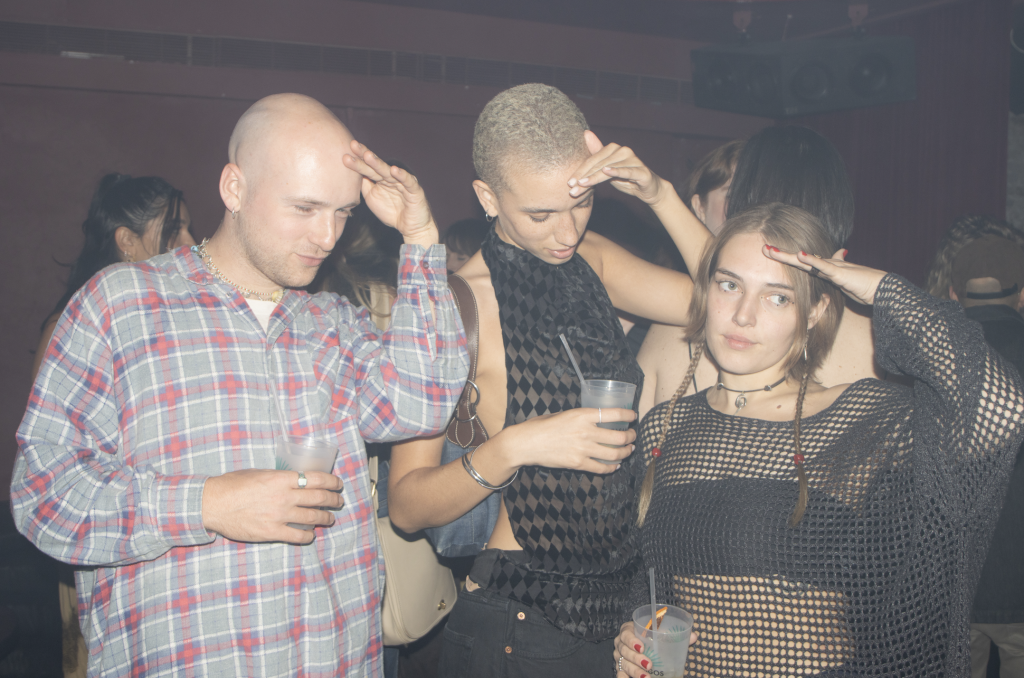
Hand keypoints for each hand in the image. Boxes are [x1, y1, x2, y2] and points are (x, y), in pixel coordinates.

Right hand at [202, 470, 343, 544]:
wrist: (213, 504)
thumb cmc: (232, 486)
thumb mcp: (258, 473)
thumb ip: (277, 477)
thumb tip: (292, 480)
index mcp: (281, 479)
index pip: (316, 479)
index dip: (331, 481)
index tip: (338, 484)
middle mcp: (284, 497)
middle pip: (319, 498)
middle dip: (333, 500)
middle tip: (338, 501)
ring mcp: (279, 516)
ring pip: (312, 517)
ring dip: (325, 518)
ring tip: (329, 518)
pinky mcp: (272, 532)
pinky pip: (298, 536)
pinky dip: (308, 535)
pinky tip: (310, 534)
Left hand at [342, 140, 437, 245]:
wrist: (411, 227)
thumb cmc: (391, 212)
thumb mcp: (372, 198)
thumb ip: (364, 186)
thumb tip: (354, 173)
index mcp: (381, 179)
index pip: (368, 168)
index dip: (357, 161)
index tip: (345, 155)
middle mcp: (391, 178)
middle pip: (376, 165)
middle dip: (365, 155)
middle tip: (353, 145)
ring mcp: (403, 183)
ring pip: (389, 172)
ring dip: (379, 163)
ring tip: (368, 155)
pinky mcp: (415, 190)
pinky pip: (408, 181)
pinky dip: (402, 175)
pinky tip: (394, 170)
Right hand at [494, 407, 636, 473]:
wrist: (526, 443)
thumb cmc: (542, 426)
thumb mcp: (563, 414)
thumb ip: (581, 417)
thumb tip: (597, 420)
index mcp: (582, 415)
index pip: (614, 414)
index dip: (628, 415)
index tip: (633, 416)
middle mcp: (586, 431)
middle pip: (619, 436)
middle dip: (631, 437)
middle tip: (633, 436)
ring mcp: (583, 449)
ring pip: (614, 453)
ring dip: (625, 452)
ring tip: (628, 450)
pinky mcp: (578, 463)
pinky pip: (601, 467)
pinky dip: (612, 467)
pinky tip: (615, 464)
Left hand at [568, 131, 670, 207]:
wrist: (648, 189)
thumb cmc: (625, 178)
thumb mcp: (608, 169)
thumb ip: (596, 155)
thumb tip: (586, 133)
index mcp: (614, 149)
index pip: (593, 159)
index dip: (580, 170)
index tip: (569, 182)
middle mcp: (623, 151)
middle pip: (599, 164)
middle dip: (584, 177)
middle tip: (572, 189)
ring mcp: (633, 160)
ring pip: (609, 169)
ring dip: (594, 178)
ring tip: (582, 186)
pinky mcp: (642, 171)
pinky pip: (626, 171)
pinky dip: (616, 171)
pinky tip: (606, 172)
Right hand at [614, 621, 697, 677]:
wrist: (642, 645)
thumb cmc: (652, 638)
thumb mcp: (661, 634)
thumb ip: (675, 635)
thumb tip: (694, 636)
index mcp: (628, 630)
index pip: (626, 634)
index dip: (632, 640)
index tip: (642, 647)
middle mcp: (621, 643)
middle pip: (624, 651)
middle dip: (636, 659)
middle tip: (649, 665)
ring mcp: (619, 657)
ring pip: (624, 664)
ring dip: (634, 671)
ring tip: (646, 677)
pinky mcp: (620, 668)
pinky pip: (620, 674)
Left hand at [764, 245, 886, 305]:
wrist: (881, 289)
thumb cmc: (863, 284)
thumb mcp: (845, 277)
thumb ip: (839, 267)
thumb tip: (840, 252)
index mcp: (825, 268)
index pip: (801, 262)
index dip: (785, 258)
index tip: (769, 254)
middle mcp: (826, 265)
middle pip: (799, 259)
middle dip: (781, 255)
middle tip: (763, 249)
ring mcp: (833, 267)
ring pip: (806, 260)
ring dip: (788, 256)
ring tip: (772, 251)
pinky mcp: (841, 273)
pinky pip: (824, 266)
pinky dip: (812, 261)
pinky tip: (800, 255)